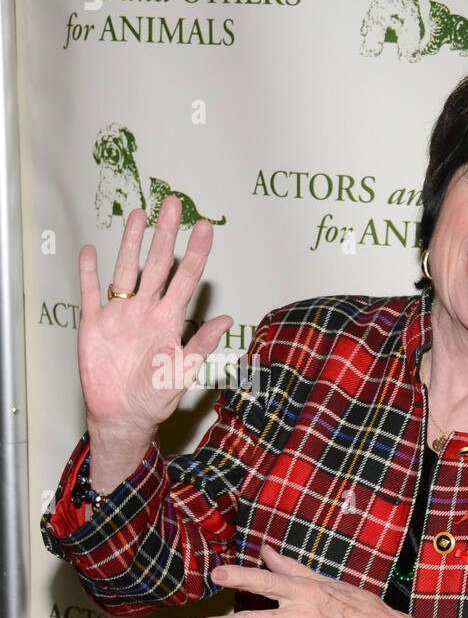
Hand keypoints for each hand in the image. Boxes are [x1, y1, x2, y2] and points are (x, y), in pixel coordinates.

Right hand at [78, 196, 231, 450]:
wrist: (122, 415)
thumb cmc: (155, 399)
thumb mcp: (182, 371)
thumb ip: (201, 344)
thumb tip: (227, 320)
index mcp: (169, 320)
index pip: (186, 278)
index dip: (196, 252)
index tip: (206, 226)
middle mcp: (146, 310)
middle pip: (156, 263)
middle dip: (165, 233)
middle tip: (173, 202)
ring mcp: (120, 314)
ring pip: (126, 269)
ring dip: (131, 241)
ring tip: (139, 213)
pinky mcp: (94, 323)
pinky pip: (91, 292)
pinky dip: (90, 272)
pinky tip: (92, 250)